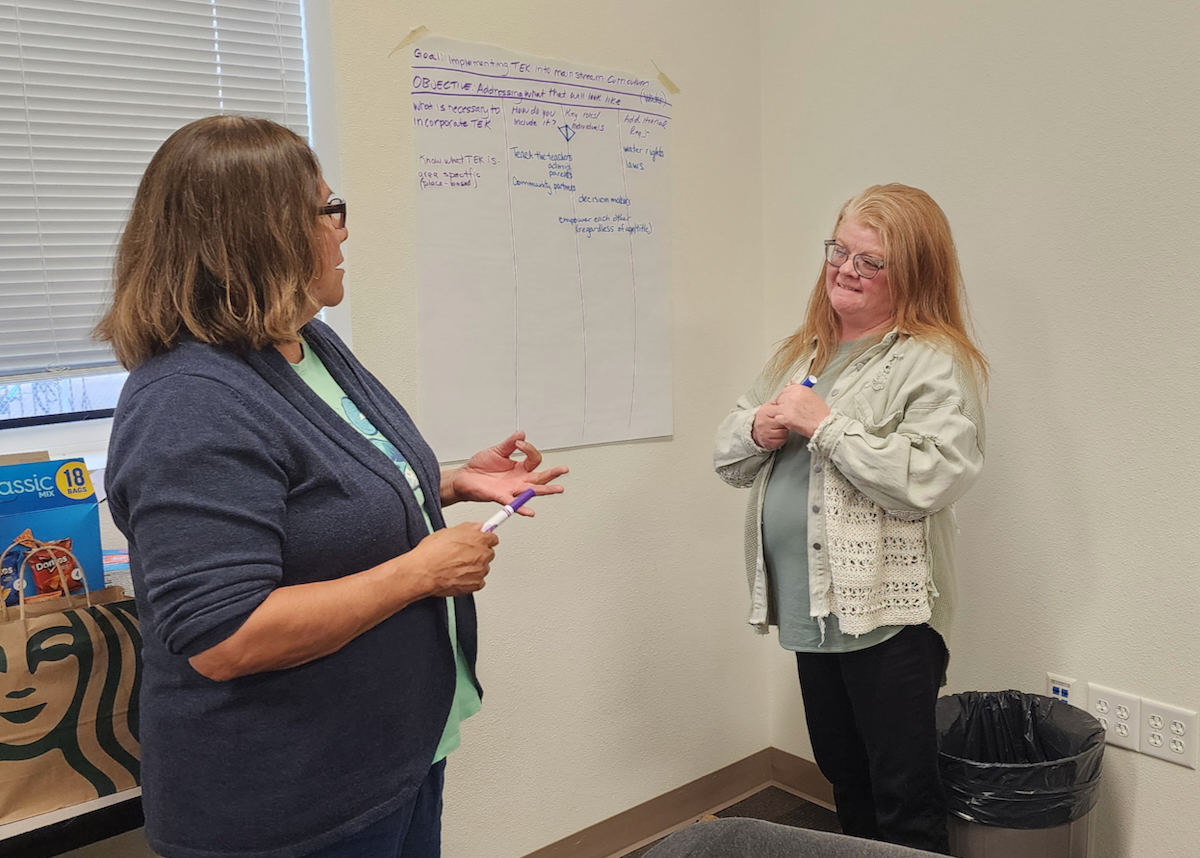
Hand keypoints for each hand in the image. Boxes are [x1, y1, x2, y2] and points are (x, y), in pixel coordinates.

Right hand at [414, 522, 498, 596]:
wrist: (423, 572)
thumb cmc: (432, 553)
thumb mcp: (447, 532)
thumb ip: (467, 527)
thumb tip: (476, 526)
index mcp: (478, 539)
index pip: (492, 538)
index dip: (484, 538)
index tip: (481, 539)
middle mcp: (482, 555)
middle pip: (488, 553)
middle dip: (479, 553)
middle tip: (463, 554)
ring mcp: (480, 571)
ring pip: (483, 567)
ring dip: (475, 567)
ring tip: (457, 566)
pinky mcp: (475, 585)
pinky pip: (479, 581)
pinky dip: (471, 580)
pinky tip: (459, 576)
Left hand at [449, 431, 568, 515]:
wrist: (464, 477)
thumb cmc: (480, 466)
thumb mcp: (497, 450)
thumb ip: (510, 444)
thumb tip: (521, 434)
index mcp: (519, 467)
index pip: (534, 459)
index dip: (529, 449)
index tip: (520, 443)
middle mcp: (519, 479)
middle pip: (540, 477)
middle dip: (553, 473)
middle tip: (564, 470)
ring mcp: (511, 489)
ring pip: (532, 490)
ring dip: (545, 490)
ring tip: (557, 489)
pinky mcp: (500, 497)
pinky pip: (513, 504)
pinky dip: (521, 508)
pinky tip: (530, 511)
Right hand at [752, 404, 789, 449]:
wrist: (755, 430)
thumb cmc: (767, 418)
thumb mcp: (771, 407)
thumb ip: (780, 401)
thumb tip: (790, 393)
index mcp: (765, 411)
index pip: (782, 413)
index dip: (787, 415)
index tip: (787, 416)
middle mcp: (762, 422)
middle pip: (784, 424)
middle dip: (786, 424)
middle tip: (783, 423)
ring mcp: (763, 433)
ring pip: (783, 434)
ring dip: (784, 432)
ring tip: (780, 429)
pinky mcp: (766, 442)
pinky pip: (780, 441)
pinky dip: (781, 440)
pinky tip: (778, 436)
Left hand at [772, 383, 831, 437]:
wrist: (823, 424)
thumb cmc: (820, 413)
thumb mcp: (812, 395)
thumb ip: (799, 389)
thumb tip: (791, 383)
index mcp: (799, 389)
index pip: (784, 390)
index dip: (786, 397)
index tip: (788, 402)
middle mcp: (792, 396)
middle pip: (779, 399)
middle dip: (782, 406)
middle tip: (791, 412)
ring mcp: (788, 407)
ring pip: (776, 409)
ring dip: (782, 414)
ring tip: (792, 417)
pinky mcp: (786, 418)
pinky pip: (777, 418)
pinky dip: (782, 422)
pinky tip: (791, 422)